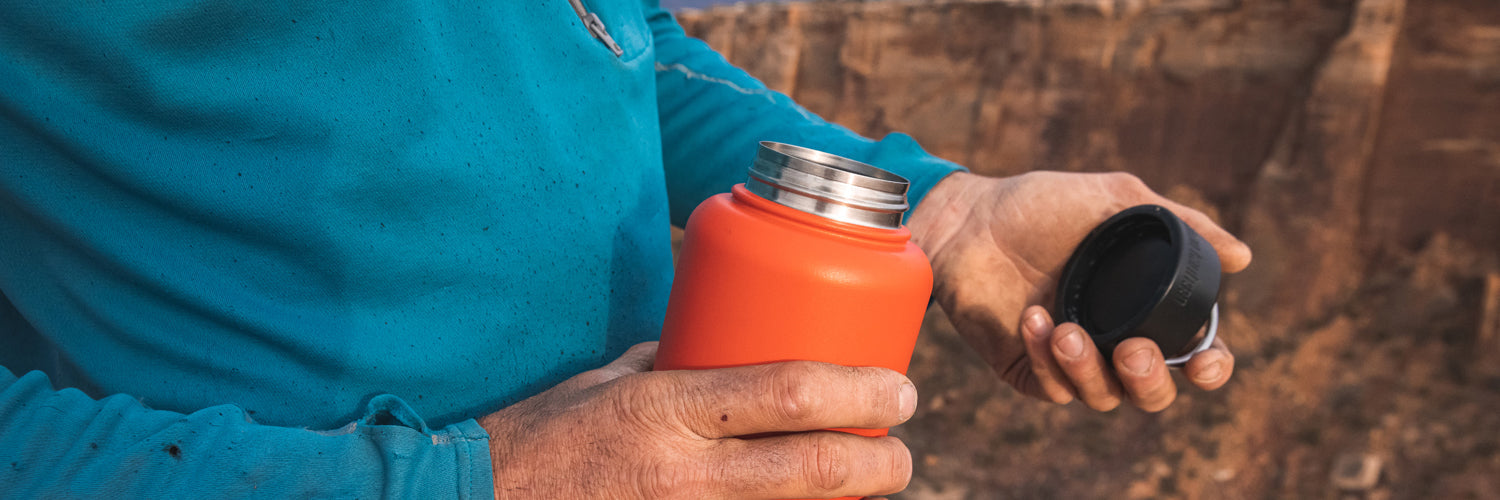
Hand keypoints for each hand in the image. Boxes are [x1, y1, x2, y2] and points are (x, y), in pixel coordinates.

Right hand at [479, 342, 916, 498]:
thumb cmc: (546, 435)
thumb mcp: (611, 381)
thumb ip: (676, 363)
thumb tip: (736, 344)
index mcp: (666, 408)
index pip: (788, 395)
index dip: (860, 393)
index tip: (899, 389)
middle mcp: (683, 472)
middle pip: (813, 469)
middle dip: (879, 462)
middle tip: (903, 447)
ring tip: (874, 482)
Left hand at [906, 171, 1251, 411]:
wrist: (969, 217)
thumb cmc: (1041, 205)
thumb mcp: (1115, 201)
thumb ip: (1179, 225)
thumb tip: (1242, 257)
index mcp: (1142, 305)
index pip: (1192, 351)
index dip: (1209, 366)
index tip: (1205, 361)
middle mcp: (1113, 338)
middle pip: (1154, 393)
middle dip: (1151, 381)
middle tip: (1133, 350)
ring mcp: (1070, 359)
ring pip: (1104, 399)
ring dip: (1091, 370)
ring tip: (1065, 329)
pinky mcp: (1029, 369)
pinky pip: (1053, 389)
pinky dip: (1048, 361)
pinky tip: (1034, 320)